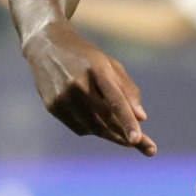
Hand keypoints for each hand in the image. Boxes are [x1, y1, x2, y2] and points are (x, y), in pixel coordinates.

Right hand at [22, 21, 157, 155]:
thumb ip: (128, 90)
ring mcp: (63, 97)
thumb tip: (142, 117)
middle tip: (148, 148)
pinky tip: (100, 124)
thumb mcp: (111, 64)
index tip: (137, 140)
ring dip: (112, 135)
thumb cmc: (87, 56)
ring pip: (93, 127)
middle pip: (105, 118)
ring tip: (126, 136)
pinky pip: (79, 128)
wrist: (47, 47)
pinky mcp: (52, 107)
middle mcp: (78, 84)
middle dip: (126, 135)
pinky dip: (93, 130)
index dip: (126, 121)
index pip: (115, 100)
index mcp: (97, 69)